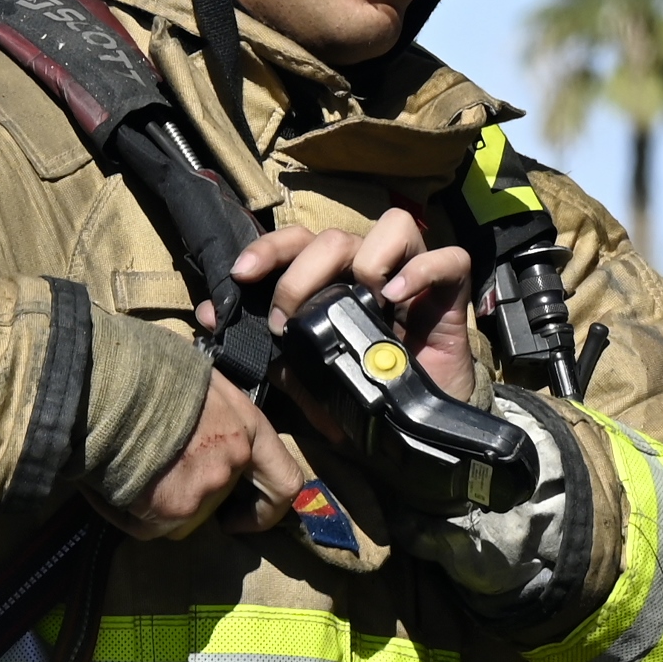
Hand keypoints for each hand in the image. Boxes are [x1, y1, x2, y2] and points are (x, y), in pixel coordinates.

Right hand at [113, 368, 310, 539]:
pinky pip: (148, 525)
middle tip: (157, 475)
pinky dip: (127, 512)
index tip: (238, 516)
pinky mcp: (171, 511)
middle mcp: (233, 461)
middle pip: (217, 497)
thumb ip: (214, 411)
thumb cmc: (144, 365)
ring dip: (155, 497)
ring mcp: (204, 488)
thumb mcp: (197, 378)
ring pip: (181, 512)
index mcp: (248, 427)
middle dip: (189, 493)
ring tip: (123, 464)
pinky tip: (106, 481)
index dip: (267, 508)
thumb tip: (202, 422)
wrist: (103, 382)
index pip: (285, 482)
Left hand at [232, 208, 477, 401]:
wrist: (416, 434)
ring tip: (362, 301)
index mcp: (335, 282)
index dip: (269, 249)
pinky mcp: (452, 293)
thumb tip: (211, 315)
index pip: (299, 244)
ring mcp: (412, 277)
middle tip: (288, 316)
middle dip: (302, 271)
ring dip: (367, 259)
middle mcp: (371, 269)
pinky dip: (421, 270)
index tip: (241, 275)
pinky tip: (396, 297)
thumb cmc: (364, 396)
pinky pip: (447, 259)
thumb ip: (267, 349)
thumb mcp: (306, 380)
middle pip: (334, 237)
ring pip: (392, 227)